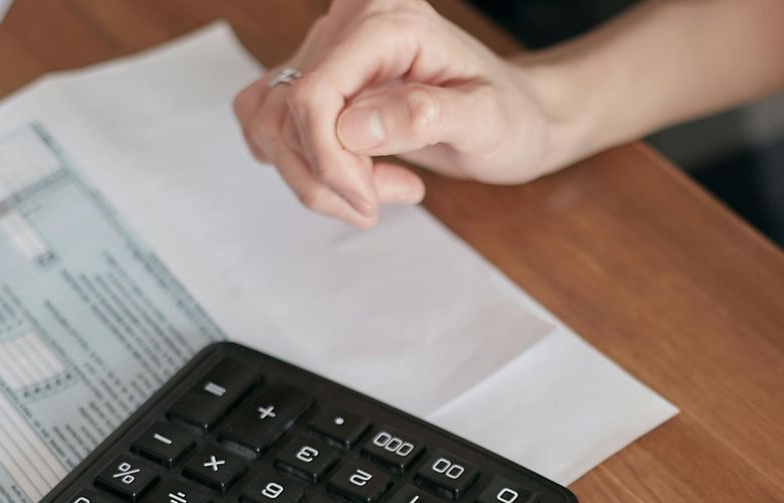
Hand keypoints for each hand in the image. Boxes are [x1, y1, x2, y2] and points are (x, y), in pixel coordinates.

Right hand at [232, 0, 577, 228]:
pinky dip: (302, 165)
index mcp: (389, 20)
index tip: (368, 200)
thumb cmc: (510, 116)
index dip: (329, 160)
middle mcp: (350, 24)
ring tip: (376, 190)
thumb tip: (355, 126)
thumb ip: (424, 116)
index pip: (315, 93)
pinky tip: (355, 175)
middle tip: (380, 200)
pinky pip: (268, 125)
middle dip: (325, 176)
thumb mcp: (487, 121)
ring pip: (268, 123)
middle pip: (284, 112)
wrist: (515, 118)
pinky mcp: (317, 80)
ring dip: (313, 177)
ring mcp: (327, 51)